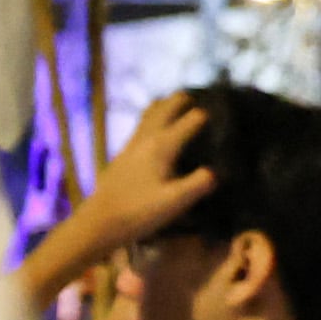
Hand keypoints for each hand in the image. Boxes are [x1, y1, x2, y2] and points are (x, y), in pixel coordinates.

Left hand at [86, 93, 217, 252]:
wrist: (99, 221)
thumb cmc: (139, 211)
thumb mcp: (175, 202)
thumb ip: (199, 184)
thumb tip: (216, 171)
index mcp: (163, 145)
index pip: (190, 120)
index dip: (205, 116)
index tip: (221, 115)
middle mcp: (146, 138)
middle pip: (164, 108)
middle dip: (180, 100)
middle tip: (195, 97)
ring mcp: (131, 144)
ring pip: (148, 114)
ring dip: (163, 106)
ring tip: (174, 104)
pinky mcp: (122, 154)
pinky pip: (141, 125)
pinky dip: (152, 118)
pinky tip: (154, 131)